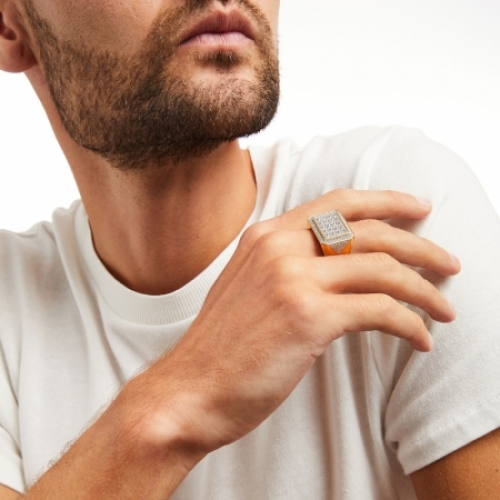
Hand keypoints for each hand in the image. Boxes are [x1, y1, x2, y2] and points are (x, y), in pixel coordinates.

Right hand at [132, 189, 459, 459]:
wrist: (190, 389)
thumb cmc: (221, 347)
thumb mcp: (248, 286)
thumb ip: (286, 265)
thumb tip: (338, 268)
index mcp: (265, 235)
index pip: (337, 203)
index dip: (385, 201)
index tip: (418, 209)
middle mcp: (279, 247)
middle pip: (368, 229)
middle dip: (420, 245)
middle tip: (448, 264)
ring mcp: (292, 278)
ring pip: (382, 268)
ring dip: (424, 289)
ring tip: (444, 308)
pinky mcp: (308, 316)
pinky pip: (380, 310)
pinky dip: (409, 324)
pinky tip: (420, 339)